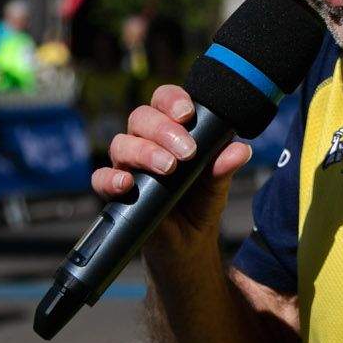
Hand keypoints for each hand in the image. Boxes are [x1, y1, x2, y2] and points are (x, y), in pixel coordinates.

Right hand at [91, 84, 251, 254]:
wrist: (189, 242)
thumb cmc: (200, 202)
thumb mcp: (217, 185)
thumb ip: (224, 166)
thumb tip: (240, 150)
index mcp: (171, 130)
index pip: (164, 101)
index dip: (172, 100)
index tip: (187, 114)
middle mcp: (146, 141)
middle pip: (141, 118)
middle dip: (163, 130)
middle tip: (186, 152)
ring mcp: (128, 165)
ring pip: (121, 144)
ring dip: (144, 152)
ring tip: (168, 168)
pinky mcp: (115, 192)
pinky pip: (101, 178)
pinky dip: (110, 179)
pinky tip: (127, 184)